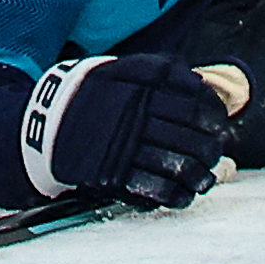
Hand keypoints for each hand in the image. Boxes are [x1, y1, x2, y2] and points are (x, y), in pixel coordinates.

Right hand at [27, 54, 243, 208]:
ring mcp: (126, 153)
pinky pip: (155, 191)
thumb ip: (160, 69)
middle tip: (215, 152)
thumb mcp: (120, 68)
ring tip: (205, 176)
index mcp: (140, 95)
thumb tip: (200, 82)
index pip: (193, 108)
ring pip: (178, 169)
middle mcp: (136, 124)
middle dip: (210, 149)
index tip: (219, 123)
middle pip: (191, 141)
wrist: (45, 124)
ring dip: (199, 175)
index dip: (213, 118)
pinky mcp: (115, 178)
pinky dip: (176, 195)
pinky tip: (185, 194)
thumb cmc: (91, 93)